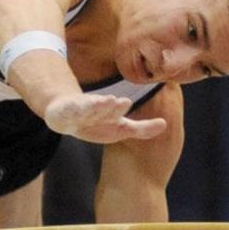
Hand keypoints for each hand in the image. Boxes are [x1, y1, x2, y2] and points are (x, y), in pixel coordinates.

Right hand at [43, 93, 166, 143]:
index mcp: (109, 113)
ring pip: (84, 107)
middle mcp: (94, 109)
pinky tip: (71, 110)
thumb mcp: (120, 128)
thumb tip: (165, 124)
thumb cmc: (98, 123)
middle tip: (110, 101)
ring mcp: (78, 110)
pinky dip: (70, 111)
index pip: (114, 110)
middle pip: (100, 107)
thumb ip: (142, 129)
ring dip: (89, 105)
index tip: (124, 102)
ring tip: (91, 103)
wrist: (66, 115)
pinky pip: (67, 112)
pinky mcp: (63, 113)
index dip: (118, 107)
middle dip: (104, 105)